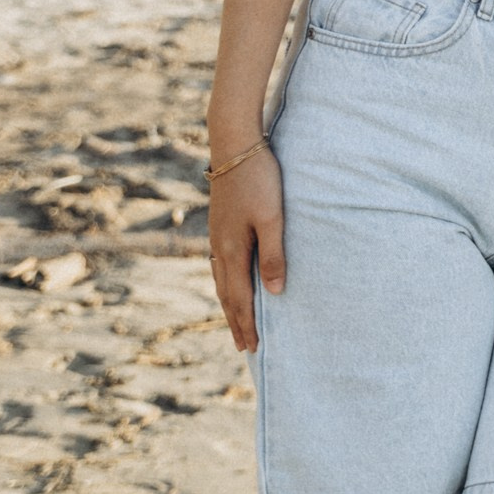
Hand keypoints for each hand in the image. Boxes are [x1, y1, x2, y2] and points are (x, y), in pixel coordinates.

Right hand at [206, 142, 285, 352]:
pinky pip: (222, 265)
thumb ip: (274, 254)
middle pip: (228, 295)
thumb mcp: (272, 217)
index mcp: (233, 250)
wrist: (235, 146)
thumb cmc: (259, 180)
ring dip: (231, 304)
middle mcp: (221, 248)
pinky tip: (232, 283)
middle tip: (245, 347)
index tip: (253, 348)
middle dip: (237, 321)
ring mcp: (218, 236)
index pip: (240, 298)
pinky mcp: (220, 225)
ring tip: (238, 322)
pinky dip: (227, 284)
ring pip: (222, 281)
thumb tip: (275, 292)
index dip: (247, 323)